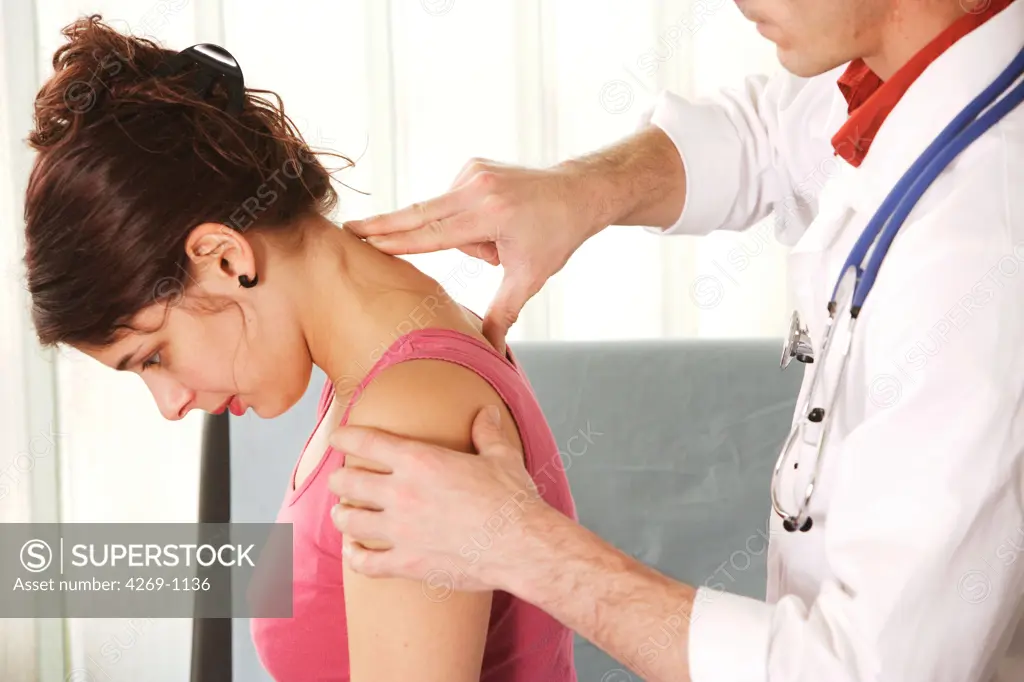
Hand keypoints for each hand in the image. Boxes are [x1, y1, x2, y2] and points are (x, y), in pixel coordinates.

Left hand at [327, 405, 555, 592]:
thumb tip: (486, 412)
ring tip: (342, 513)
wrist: (522, 546)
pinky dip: (353, 556)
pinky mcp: (408, 563)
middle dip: (340, 479)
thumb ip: (486, 433)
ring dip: (341, 515)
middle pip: (348, 482)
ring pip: (349, 521)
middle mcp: (402, 493)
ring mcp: (401, 531)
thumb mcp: (502, 457)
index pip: (367, 442)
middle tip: (341, 479)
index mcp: (421, 461)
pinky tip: (353, 551)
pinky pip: (364, 562)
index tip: (338, 438)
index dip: (345, 437)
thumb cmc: (512, 501)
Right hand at [344, 160, 603, 353]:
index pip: (430, 233)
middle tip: (346, 229)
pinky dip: (467, 216)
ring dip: (462, 234)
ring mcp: (473, 172)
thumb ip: (503, 313)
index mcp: (489, 215)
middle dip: (382, 225)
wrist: (578, 192)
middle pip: (418, 214)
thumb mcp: (530, 279)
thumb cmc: (556, 236)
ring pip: (443, 214)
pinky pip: (454, 200)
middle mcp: (477, 188)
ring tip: (500, 239)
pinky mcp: (473, 165)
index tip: (361, 241)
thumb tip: (492, 354)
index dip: (394, 240)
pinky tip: (497, 220)